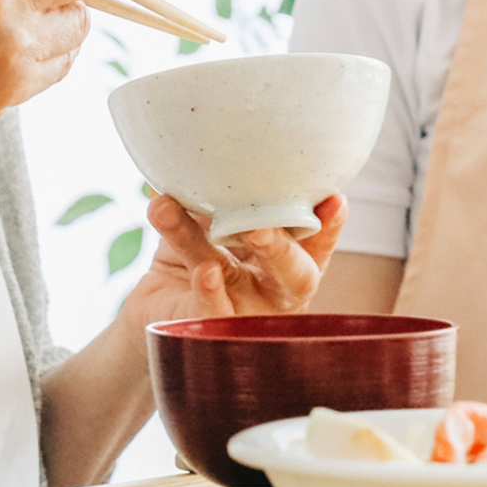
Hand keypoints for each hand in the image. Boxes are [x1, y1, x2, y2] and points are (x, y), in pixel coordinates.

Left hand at [119, 193, 348, 342]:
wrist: (150, 305)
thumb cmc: (193, 253)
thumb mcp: (207, 221)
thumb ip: (217, 198)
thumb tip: (213, 155)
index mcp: (281, 257)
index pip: (314, 243)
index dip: (329, 227)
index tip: (336, 200)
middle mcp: (272, 289)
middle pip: (294, 273)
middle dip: (283, 247)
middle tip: (263, 225)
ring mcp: (244, 314)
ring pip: (245, 283)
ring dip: (225, 253)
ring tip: (223, 228)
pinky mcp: (209, 330)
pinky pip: (213, 313)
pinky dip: (209, 292)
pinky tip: (204, 272)